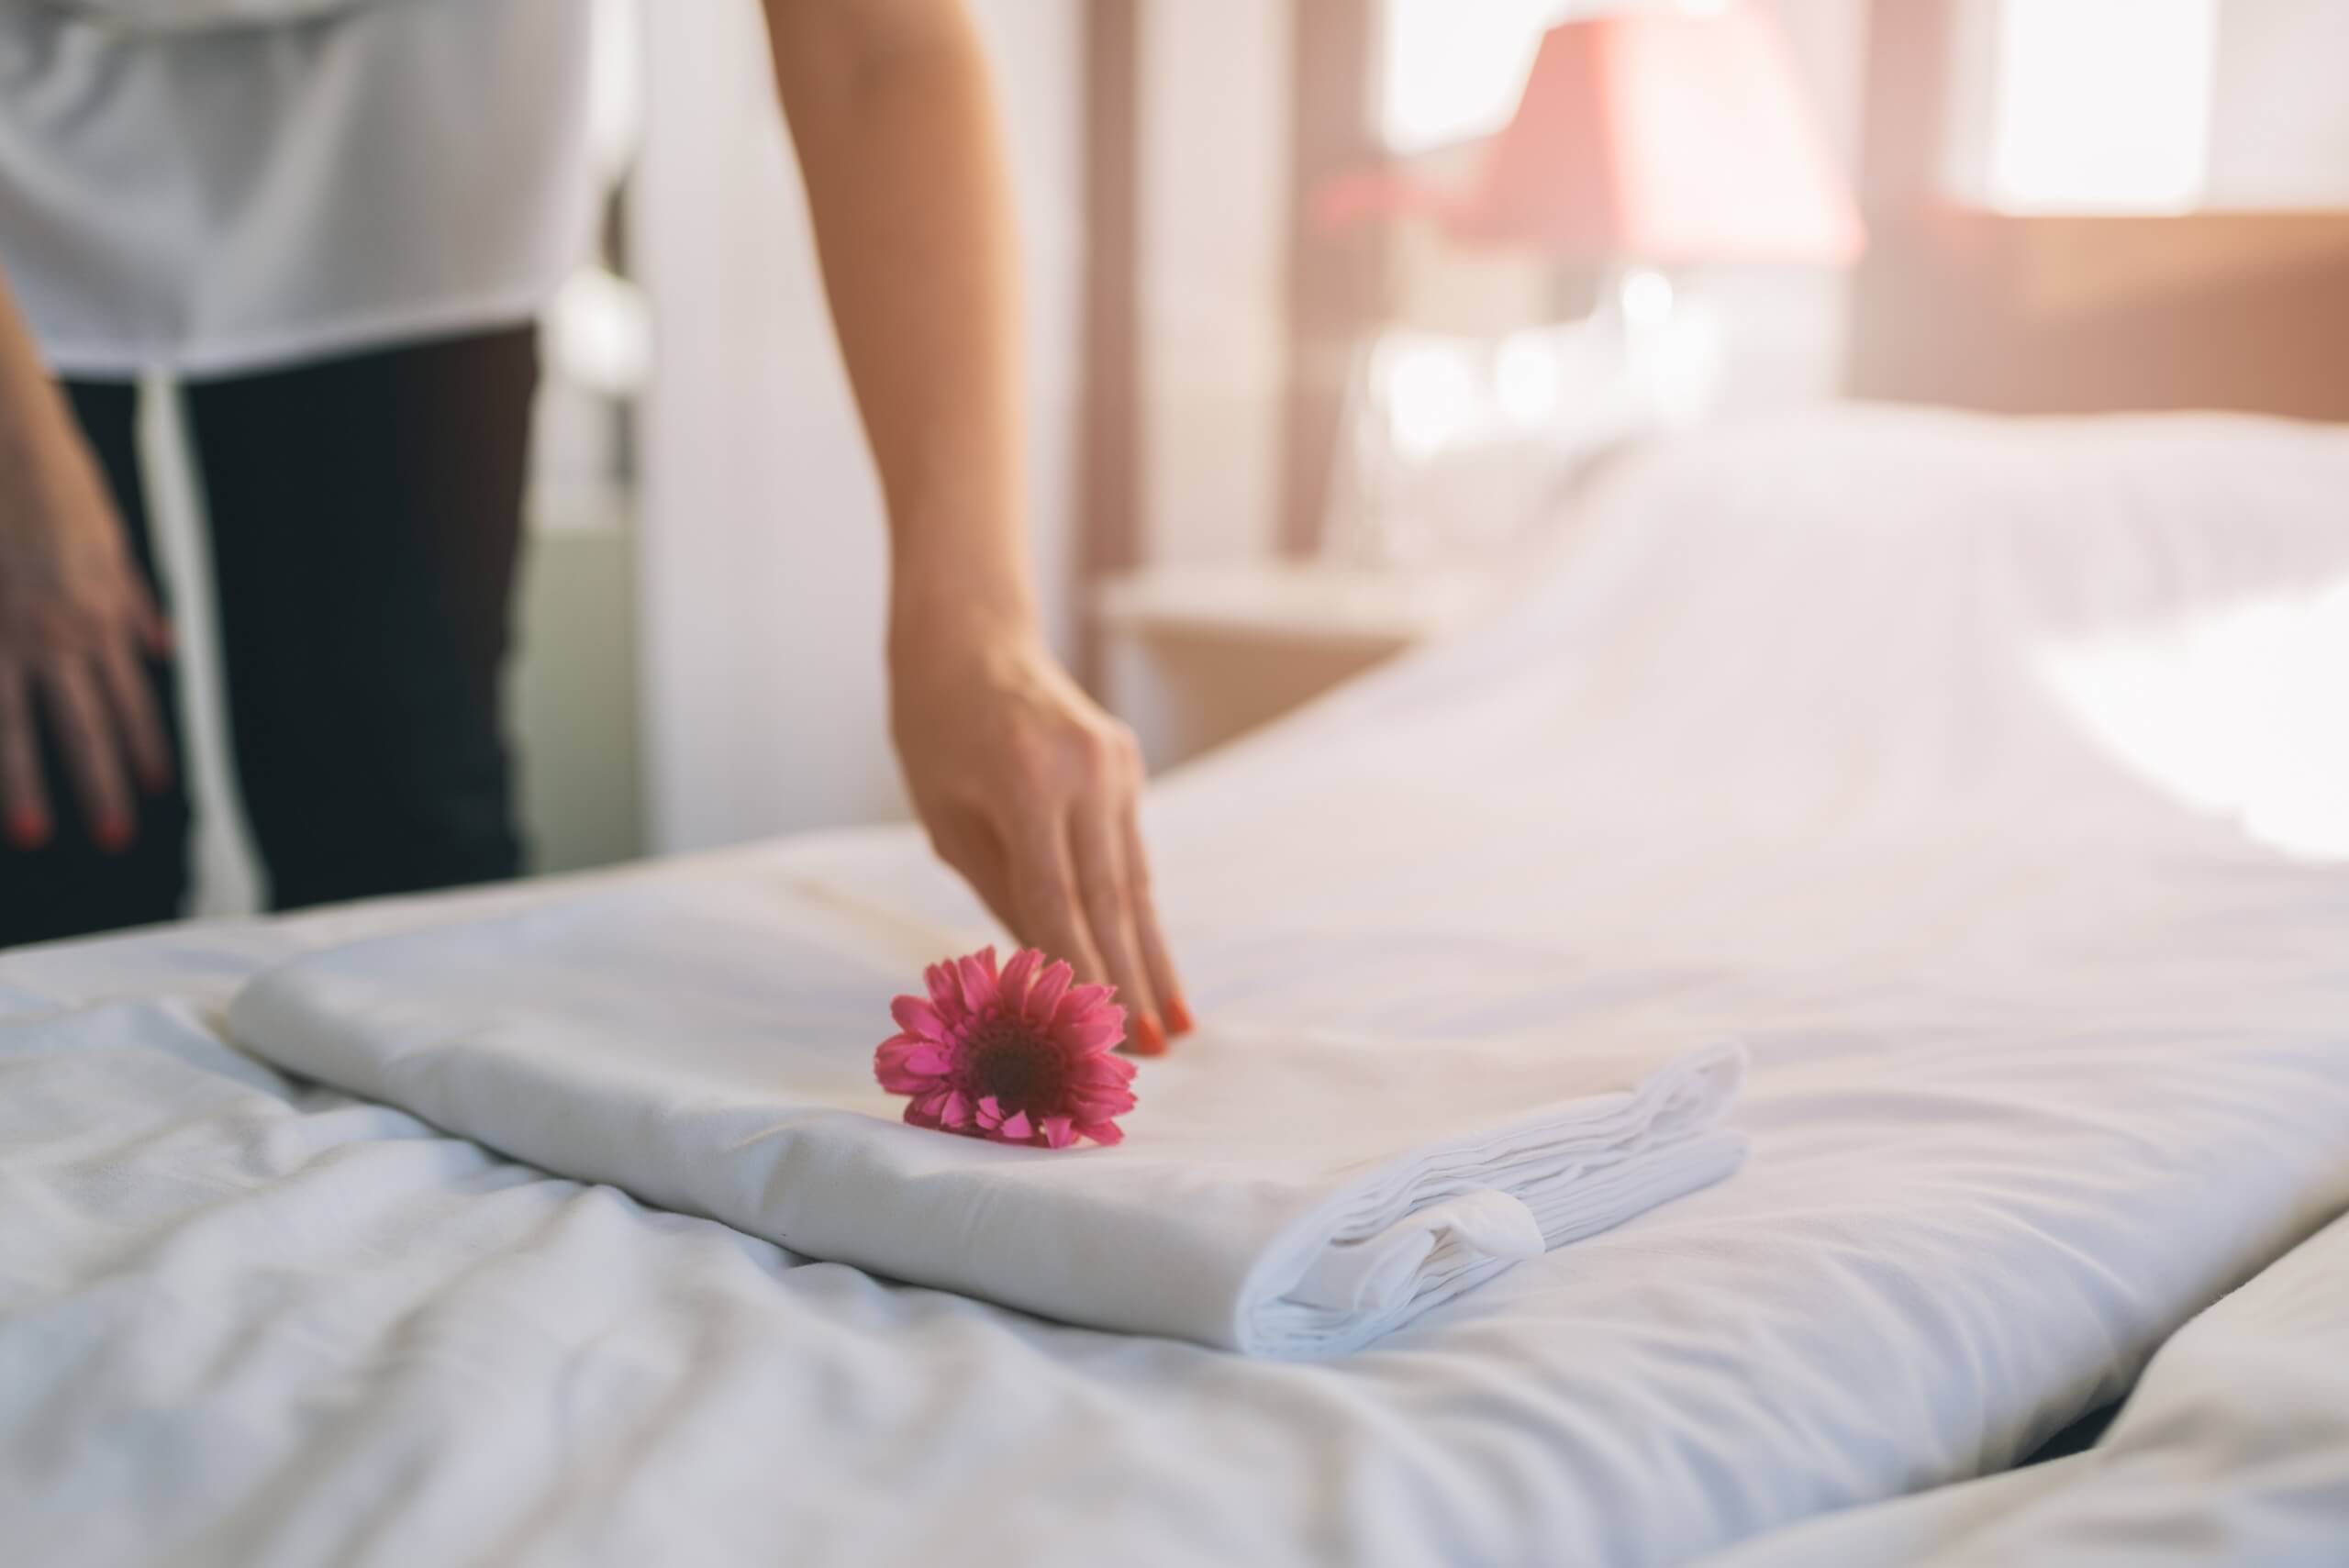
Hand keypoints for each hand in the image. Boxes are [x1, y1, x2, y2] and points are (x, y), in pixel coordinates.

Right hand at [0, 395, 171, 851]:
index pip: (133, 697)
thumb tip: (164, 648)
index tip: (152, 787)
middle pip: (87, 723)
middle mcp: (60, 630)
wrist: (6, 435)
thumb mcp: (113, 538)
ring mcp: (7, 629)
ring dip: (29, 782)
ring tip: (38, 833)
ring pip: (19, 721)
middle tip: (113, 838)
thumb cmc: (56, 481)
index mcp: (103, 613)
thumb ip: (135, 600)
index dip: (144, 746)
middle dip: (100, 786)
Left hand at [889, 616, 1188, 1053]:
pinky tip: (1158, 965)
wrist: (972, 638)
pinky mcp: (1127, 767)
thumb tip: (1047, 975)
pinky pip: (1132, 854)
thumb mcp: (948, 819)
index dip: (1078, 974)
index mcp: (1028, 781)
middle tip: (1149, 1052)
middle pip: (1111, 899)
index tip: (1092, 1036)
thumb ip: (1002, 893)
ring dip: (1152, 958)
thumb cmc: (936, 734)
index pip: (1058, 900)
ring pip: (1135, 882)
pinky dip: (1142, 913)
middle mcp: (1086, 772)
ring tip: (1174, 1026)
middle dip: (1128, 982)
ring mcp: (1116, 766)